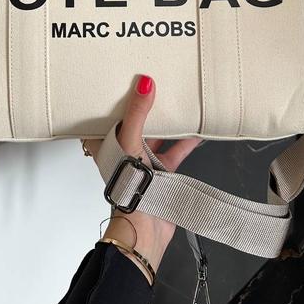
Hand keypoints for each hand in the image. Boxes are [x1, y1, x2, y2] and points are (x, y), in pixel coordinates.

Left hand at [82, 74, 201, 280]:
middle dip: (144, 108)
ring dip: (167, 123)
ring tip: (178, 103)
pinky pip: (175, 151)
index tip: (120, 80)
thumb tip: (143, 84)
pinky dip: (186, 142)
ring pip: (155, 136)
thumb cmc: (127, 186)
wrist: (145, 224)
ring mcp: (142, 162)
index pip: (106, 116)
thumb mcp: (129, 140)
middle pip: (134, 123)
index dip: (111, 99)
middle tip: (155, 85)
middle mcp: (123, 152)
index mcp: (108, 143)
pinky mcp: (160, 172)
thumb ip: (137, 112)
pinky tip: (197, 132)